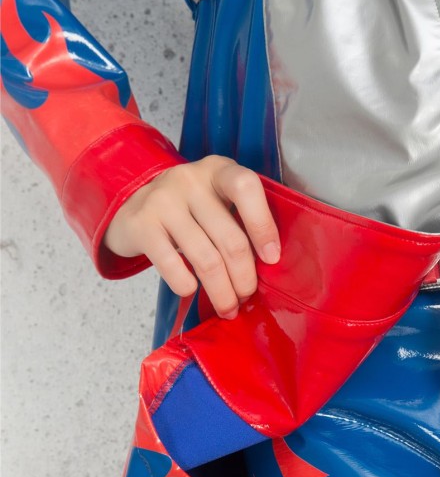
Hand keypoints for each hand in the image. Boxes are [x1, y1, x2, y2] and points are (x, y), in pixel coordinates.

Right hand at [102, 155, 280, 318]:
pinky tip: (192, 291)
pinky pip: (172, 266)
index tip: (271, 259)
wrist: (132, 206)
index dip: (263, 226)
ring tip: (227, 307)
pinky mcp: (141, 225)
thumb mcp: (216, 200)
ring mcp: (163, 201)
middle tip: (245, 296)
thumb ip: (241, 219)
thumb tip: (269, 266)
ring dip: (221, 292)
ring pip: (206, 260)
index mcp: (218, 170)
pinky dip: (186, 286)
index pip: (247, 188)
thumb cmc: (188, 209)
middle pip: (231, 239)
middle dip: (244, 278)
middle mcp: (190, 180)